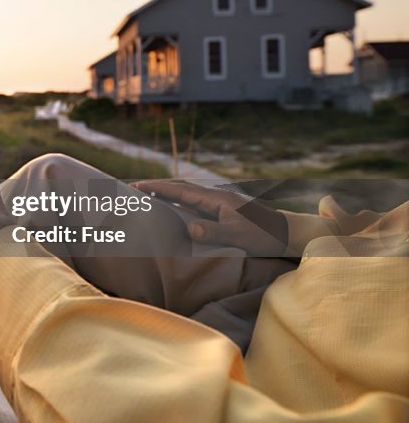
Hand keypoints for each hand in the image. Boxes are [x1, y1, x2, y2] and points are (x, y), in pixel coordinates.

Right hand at [133, 179, 287, 254]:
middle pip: (181, 188)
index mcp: (216, 198)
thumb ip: (213, 231)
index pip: (181, 189)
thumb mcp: (238, 236)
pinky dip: (179, 204)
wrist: (286, 234)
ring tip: (147, 198)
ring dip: (167, 195)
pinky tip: (172, 210)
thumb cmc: (264, 236)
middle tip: (135, 190)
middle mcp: (215, 197)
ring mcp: (218, 203)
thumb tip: (189, 227)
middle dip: (158, 188)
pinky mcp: (222, 211)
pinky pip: (194, 205)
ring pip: (187, 196)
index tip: (137, 186)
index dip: (158, 187)